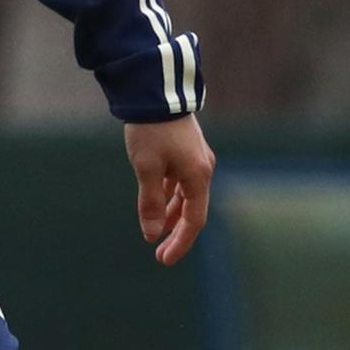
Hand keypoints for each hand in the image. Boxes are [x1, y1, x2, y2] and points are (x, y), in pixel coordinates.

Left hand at [125, 115, 214, 266]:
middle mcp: (203, 168)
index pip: (194, 221)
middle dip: (176, 233)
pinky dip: (169, 196)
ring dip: (171, 215)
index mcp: (198, 176)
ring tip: (155, 231)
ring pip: (186, 196)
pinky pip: (180, 181)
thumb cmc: (151, 129)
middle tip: (159, 253)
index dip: (180, 243)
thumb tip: (152, 234)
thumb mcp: (146, 168)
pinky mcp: (186, 149)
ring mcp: (196, 158)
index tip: (163, 259)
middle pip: (192, 211)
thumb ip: (150, 202)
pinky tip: (157, 202)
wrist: (155, 89)